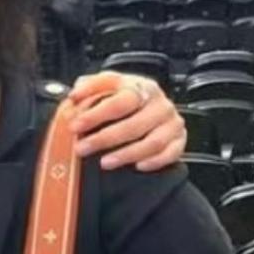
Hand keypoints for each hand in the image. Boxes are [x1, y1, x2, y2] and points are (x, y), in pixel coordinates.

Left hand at [69, 71, 184, 171]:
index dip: (96, 114)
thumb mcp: (108, 87)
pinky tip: (137, 166)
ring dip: (126, 155)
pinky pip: (171, 153)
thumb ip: (92, 87)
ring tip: (105, 162)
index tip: (75, 125)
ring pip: (152, 142)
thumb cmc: (125, 99)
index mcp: (141, 87)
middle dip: (104, 139)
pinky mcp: (179, 139)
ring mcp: (172, 122)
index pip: (121, 100)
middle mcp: (159, 104)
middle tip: (82, 148)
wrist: (149, 105)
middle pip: (134, 124)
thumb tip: (74, 95)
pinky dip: (154, 162)